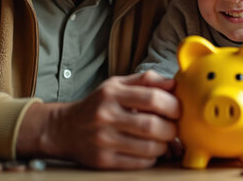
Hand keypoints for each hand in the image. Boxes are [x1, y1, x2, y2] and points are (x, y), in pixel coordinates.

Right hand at [16, 71, 179, 168]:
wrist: (64, 129)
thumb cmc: (98, 105)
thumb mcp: (116, 85)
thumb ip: (146, 80)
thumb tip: (174, 83)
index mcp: (112, 94)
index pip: (152, 98)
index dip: (173, 105)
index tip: (178, 110)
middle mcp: (106, 116)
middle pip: (152, 126)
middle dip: (171, 129)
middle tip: (173, 128)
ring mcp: (103, 140)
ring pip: (149, 148)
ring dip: (164, 146)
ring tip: (163, 140)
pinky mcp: (103, 161)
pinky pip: (139, 163)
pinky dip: (151, 158)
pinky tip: (149, 151)